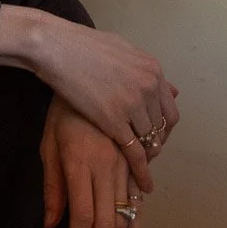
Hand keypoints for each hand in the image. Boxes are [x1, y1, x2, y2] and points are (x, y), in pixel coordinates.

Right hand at [0, 7, 178, 194]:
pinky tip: (140, 182)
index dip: (163, 129)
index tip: (153, 138)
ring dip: (146, 156)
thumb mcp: (121, 49)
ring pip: (150, 141)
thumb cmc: (83, 45)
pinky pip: (135, 152)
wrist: (56, 47)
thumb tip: (165, 85)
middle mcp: (149, 87)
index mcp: (152, 70)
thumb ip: (142, 69)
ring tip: (140, 168)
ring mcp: (133, 104)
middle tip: (144, 154)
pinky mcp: (114, 120)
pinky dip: (140, 170)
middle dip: (154, 143)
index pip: (170, 111)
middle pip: (161, 128)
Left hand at [41, 97, 144, 227]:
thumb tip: (52, 224)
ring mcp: (124, 164)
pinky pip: (136, 201)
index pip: (83, 218)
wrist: (88, 70)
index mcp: (81, 163)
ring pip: (123, 218)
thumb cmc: (62, 108)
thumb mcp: (48, 142)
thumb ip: (52, 185)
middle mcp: (107, 167)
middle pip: (105, 225)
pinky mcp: (133, 161)